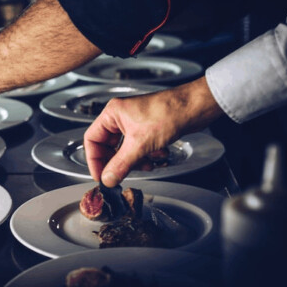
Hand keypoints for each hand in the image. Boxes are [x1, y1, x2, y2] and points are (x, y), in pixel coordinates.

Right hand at [85, 77, 222, 186]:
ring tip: (147, 163)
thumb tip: (107, 179)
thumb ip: (121, 164)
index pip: (92, 139)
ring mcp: (134, 123)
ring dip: (136, 160)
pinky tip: (158, 155)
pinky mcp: (148, 130)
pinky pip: (139, 149)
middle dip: (119, 162)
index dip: (94, 160)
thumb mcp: (140, 144)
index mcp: (112, 114)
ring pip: (125, 150)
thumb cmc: (168, 112)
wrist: (194, 107)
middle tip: (122, 175)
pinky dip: (147, 156)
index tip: (101, 176)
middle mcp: (121, 117)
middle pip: (109, 147)